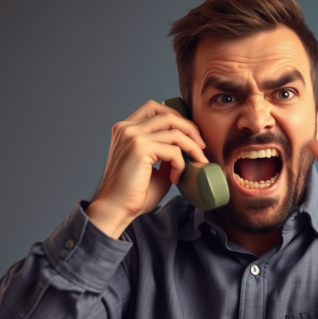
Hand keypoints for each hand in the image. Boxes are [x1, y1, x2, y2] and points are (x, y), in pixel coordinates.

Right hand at [87, 100, 207, 237]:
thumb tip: (186, 145)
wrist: (116, 210)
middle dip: (190, 128)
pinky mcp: (140, 148)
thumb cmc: (133, 192)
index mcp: (126, 129)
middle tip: (202, 146)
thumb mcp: (153, 164)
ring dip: (192, 147)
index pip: (154, 107)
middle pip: (168, 115)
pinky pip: (173, 150)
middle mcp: (127, 128)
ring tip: (197, 162)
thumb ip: (166, 150)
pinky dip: (181, 164)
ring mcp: (132, 136)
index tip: (190, 134)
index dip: (177, 117)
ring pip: (174, 131)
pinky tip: (177, 177)